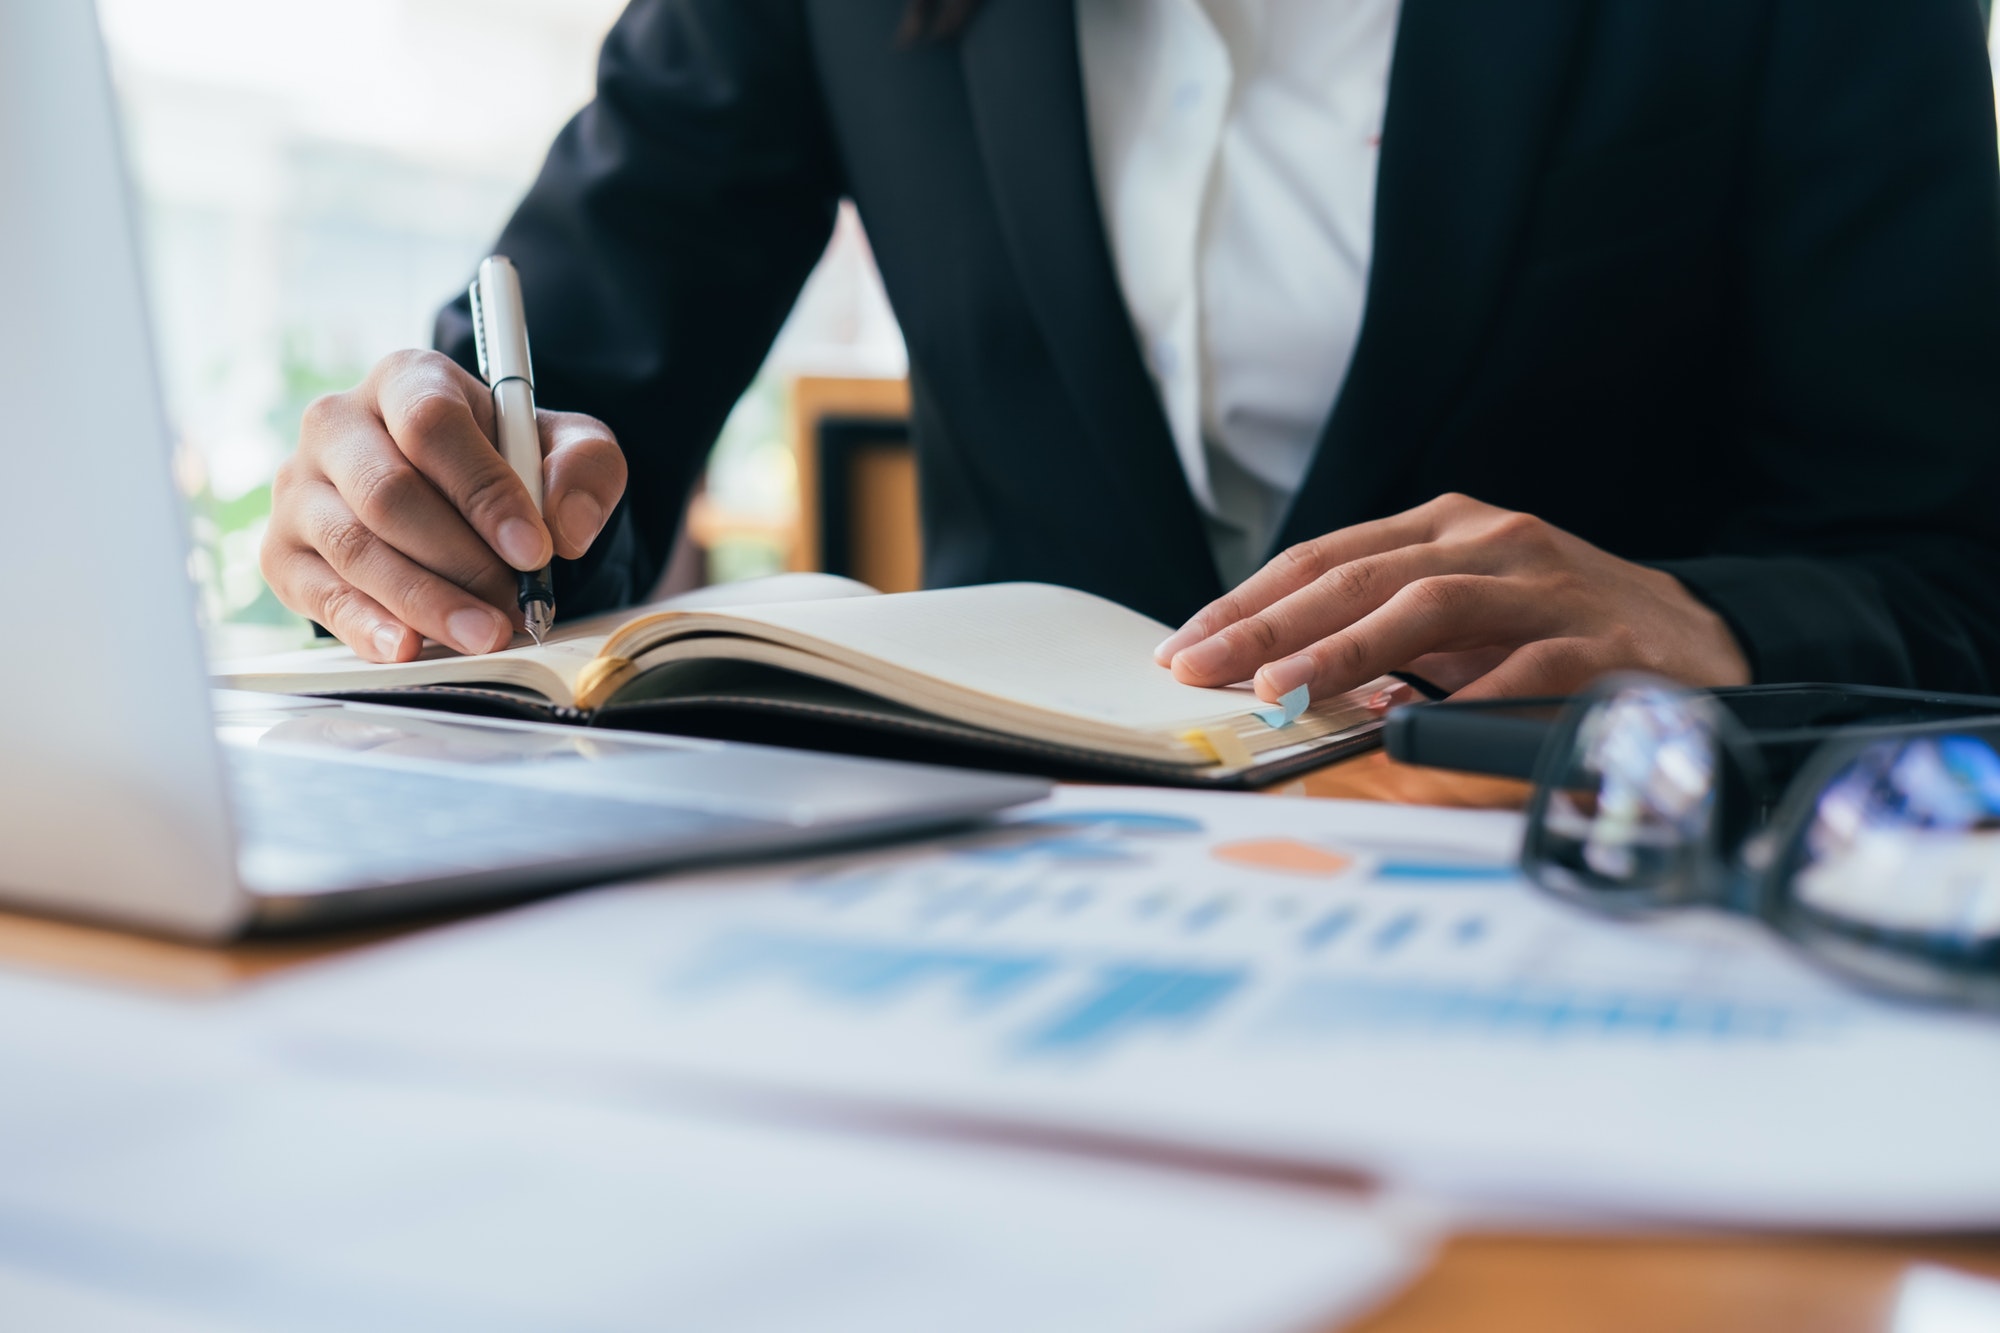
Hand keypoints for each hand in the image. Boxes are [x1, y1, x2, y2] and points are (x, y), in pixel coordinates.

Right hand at [261, 350, 626, 661]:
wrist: (454, 497)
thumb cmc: (507, 463)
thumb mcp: (566, 448)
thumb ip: (584, 468)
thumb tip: (563, 525)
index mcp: (406, 381)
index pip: (432, 426)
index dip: (485, 491)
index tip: (534, 550)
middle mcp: (336, 424)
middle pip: (387, 493)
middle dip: (459, 559)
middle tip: (515, 604)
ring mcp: (300, 489)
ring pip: (354, 547)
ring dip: (425, 600)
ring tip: (484, 634)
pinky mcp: (283, 552)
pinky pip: (318, 594)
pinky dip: (366, 626)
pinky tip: (409, 647)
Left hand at [1154, 493, 1749, 701]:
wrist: (1701, 642)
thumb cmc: (1554, 633)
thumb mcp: (1461, 618)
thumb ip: (1380, 636)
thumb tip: (1268, 678)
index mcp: (1446, 528)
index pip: (1325, 555)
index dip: (1248, 600)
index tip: (1183, 646)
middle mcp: (1493, 542)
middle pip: (1361, 573)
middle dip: (1270, 624)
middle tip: (1202, 669)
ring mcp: (1551, 587)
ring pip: (1431, 605)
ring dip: (1347, 650)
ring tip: (1281, 687)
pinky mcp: (1607, 644)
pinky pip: (1527, 669)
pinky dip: (1465, 697)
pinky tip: (1412, 724)